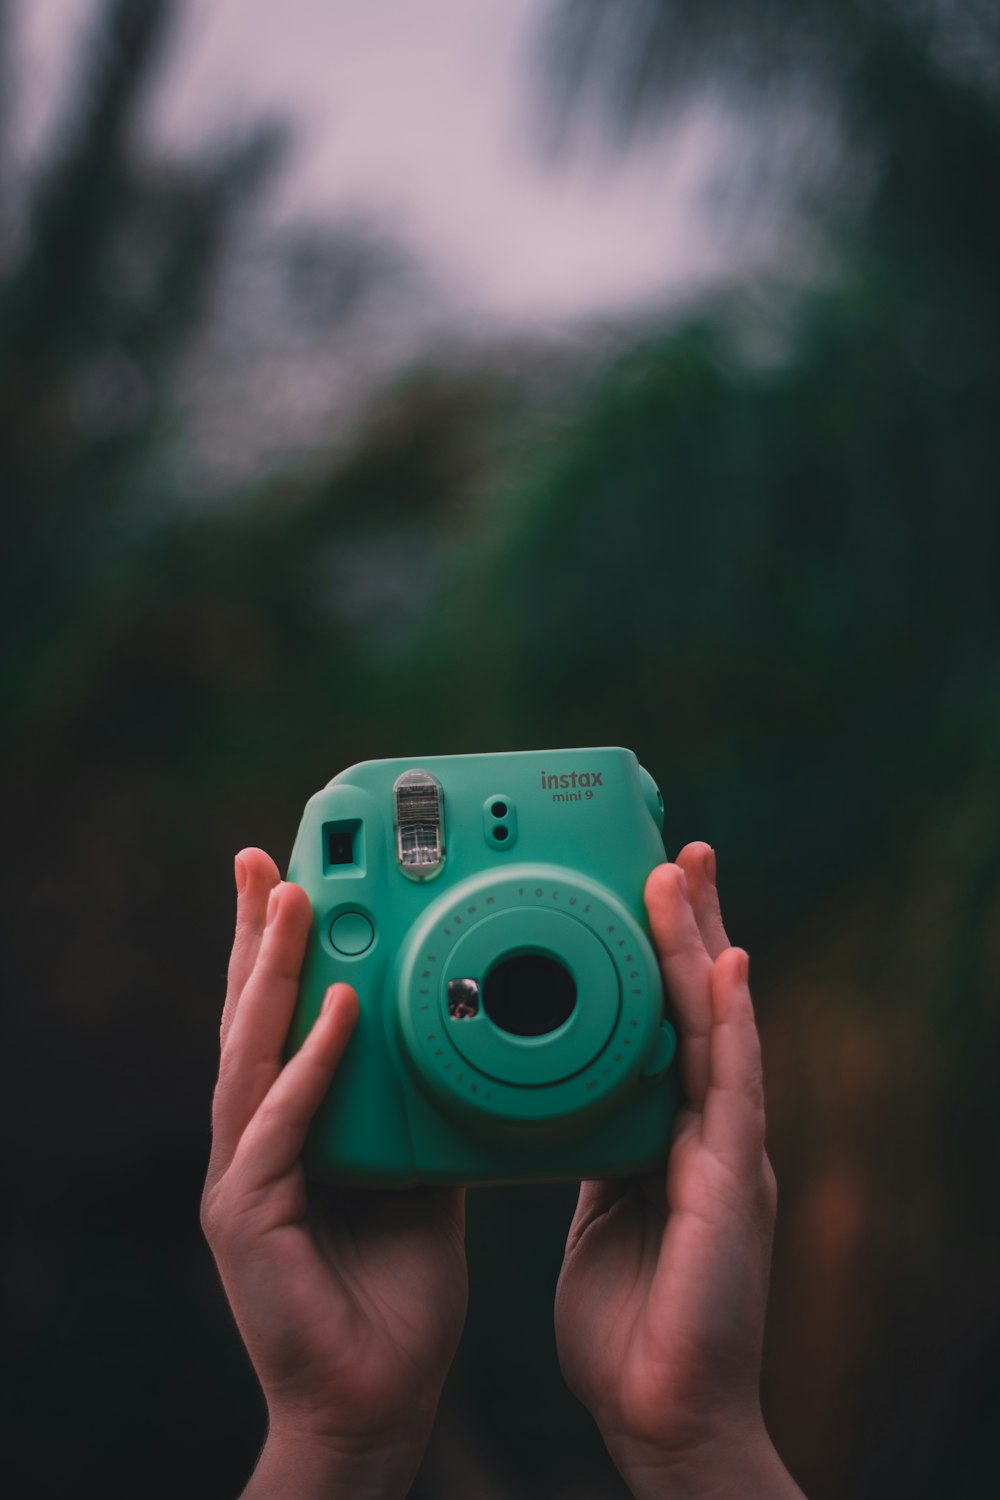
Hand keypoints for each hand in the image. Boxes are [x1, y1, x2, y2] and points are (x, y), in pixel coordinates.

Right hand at [201, 848, 467, 1499]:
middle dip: (253, 936)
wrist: (377, 1401)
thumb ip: (421, 1108)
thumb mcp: (420, 1176)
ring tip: (289, 900)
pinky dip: (308, 1066)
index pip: (281, 1022)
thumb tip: (459, 1040)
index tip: (298, 881)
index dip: (282, 953)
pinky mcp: (248, 1219)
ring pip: (248, 1055)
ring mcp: (242, 1179)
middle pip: (247, 1020)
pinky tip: (331, 1013)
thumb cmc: (397, 1291)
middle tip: (261, 859)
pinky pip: (281, 1127)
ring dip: (267, 975)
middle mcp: (255, 1142)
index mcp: (291, 1128)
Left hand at [554, 844, 802, 1499]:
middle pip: (701, 1010)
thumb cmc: (630, 1324)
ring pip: (716, 1030)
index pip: (670, 1027)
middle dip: (689, 928)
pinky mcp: (731, 1186)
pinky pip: (730, 1089)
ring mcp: (729, 1155)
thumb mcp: (602, 1213)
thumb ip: (598, 1152)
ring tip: (683, 875)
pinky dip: (728, 1023)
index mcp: (675, 1138)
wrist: (663, 1417)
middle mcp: (710, 1134)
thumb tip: (568, 1102)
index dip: (663, 958)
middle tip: (675, 851)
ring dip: (701, 948)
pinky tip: (725, 968)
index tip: (647, 892)